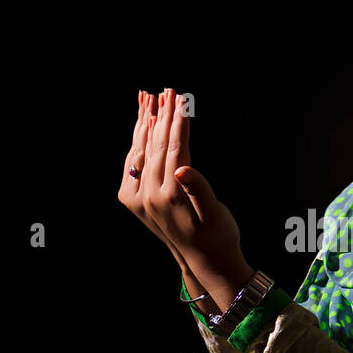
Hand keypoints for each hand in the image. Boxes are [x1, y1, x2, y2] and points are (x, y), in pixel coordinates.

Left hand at [120, 87, 252, 311]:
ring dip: (146, 123)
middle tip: (168, 89)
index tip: (182, 98)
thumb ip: (199, 189)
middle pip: (156, 146)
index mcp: (171, 196)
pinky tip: (143, 125)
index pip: (173, 149)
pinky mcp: (134, 200)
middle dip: (163, 115)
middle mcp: (150, 196)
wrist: (204, 262)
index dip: (179, 121)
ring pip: (142, 151)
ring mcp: (139, 198)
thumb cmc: (218, 236)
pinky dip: (139, 142)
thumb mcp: (215, 213)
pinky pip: (135, 163)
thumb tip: (184, 169)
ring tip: (149, 98)